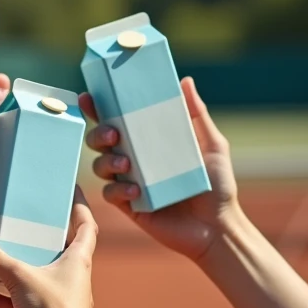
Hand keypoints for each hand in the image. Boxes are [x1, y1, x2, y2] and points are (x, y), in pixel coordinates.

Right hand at [0, 187, 96, 307]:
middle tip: (23, 220)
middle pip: (59, 249)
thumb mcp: (20, 276)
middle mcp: (72, 277)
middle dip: (40, 236)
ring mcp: (57, 299)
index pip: (87, 226)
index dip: (81, 207)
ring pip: (33, 276)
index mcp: (78, 260)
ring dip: (9, 267)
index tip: (72, 192)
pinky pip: (16, 300)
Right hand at [80, 77, 238, 260]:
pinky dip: (118, 189)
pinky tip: (135, 189)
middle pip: (100, 140)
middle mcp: (135, 159)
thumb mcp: (211, 144)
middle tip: (114, 133)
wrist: (218, 226)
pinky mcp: (130, 206)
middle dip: (98, 133)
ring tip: (126, 164)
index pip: (118, 119)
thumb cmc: (217, 184)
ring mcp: (129, 182)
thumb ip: (197, 114)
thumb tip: (185, 81)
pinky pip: (110, 194)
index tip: (89, 96)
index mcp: (149, 141)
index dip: (99, 108)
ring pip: (100, 165)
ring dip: (107, 161)